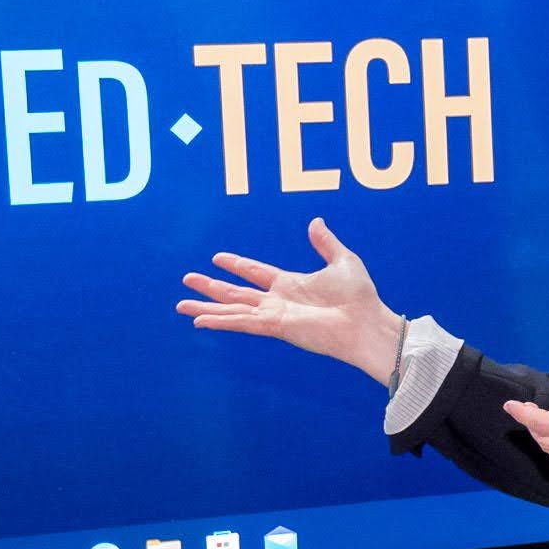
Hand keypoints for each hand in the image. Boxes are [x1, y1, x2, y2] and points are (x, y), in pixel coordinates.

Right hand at [180, 217, 403, 380]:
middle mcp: (278, 301)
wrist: (367, 322)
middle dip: (211, 286)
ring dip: (207, 306)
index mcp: (291, 284)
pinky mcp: (276, 327)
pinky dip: (220, 321)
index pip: (256, 272)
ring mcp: (275, 315)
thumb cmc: (360, 297)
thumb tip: (315, 221)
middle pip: (236, 292)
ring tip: (181, 304)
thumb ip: (325, 243)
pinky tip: (200, 321)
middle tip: (187, 280)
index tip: (218, 258)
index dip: (237, 265)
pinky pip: (242, 323)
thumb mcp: (343, 261)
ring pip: (232, 308)